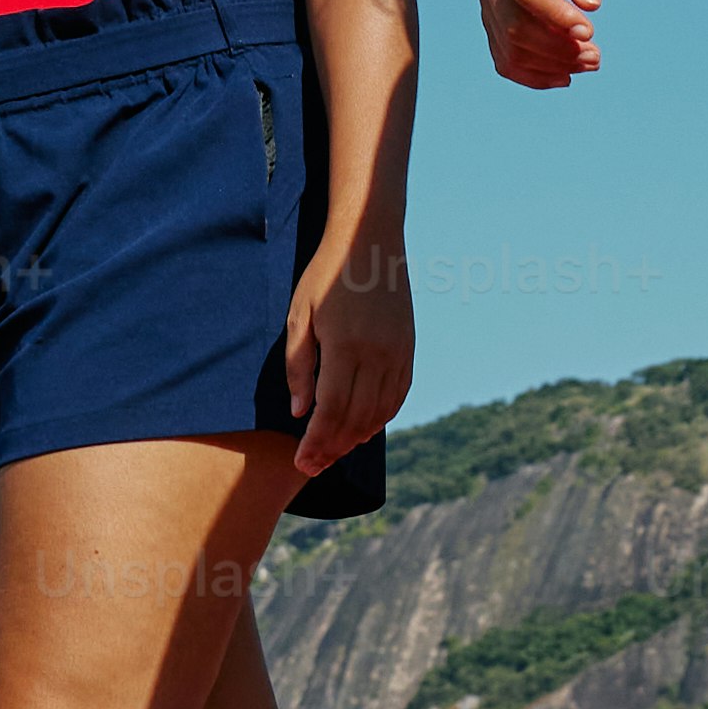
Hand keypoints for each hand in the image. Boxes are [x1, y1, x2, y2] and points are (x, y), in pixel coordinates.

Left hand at [285, 235, 414, 479]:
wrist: (370, 241)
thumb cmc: (326, 275)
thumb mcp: (300, 315)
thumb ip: (299, 366)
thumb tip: (300, 412)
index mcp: (346, 345)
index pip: (332, 410)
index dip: (316, 441)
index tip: (302, 461)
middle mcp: (377, 354)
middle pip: (357, 418)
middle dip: (333, 448)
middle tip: (312, 467)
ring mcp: (398, 352)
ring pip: (380, 412)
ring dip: (356, 438)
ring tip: (333, 452)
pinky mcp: (408, 348)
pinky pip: (398, 395)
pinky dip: (380, 418)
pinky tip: (363, 429)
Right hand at [475, 0, 604, 87]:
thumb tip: (590, 5)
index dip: (556, 17)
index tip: (589, 32)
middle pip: (515, 25)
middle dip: (558, 48)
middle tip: (595, 55)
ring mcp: (485, 0)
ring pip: (508, 47)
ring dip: (550, 64)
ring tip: (588, 62)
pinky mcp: (490, 19)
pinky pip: (504, 57)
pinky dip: (532, 74)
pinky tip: (564, 74)